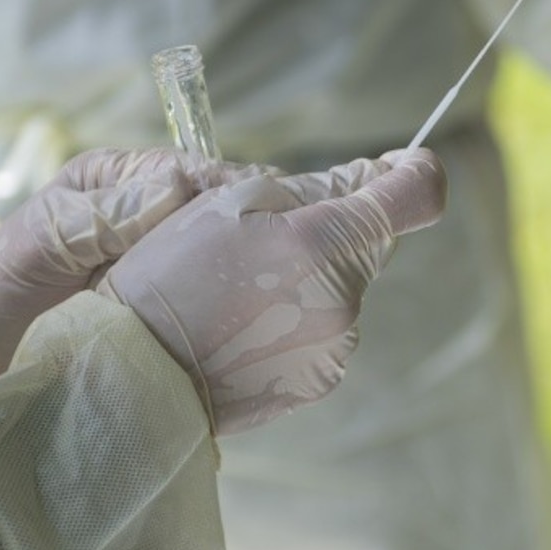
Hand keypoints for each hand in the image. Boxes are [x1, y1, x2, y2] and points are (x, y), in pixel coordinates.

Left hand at [0, 148, 266, 374]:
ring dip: (247, 270)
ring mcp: (162, 268)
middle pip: (216, 214)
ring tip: (286, 285)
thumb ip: (103, 214)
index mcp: (121, 182)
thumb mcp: (44, 238)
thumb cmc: (2, 284)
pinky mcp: (169, 314)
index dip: (229, 183)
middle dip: (252, 225)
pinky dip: (231, 312)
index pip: (190, 171)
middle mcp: (148, 220)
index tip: (265, 201)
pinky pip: (208, 305)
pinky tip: (256, 323)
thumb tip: (176, 186)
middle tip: (291, 246)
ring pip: (220, 259)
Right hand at [98, 149, 447, 435]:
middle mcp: (346, 303)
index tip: (390, 167)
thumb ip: (310, 189)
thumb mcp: (225, 206)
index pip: (418, 196)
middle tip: (258, 240)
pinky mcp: (317, 383)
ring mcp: (336, 350)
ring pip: (342, 289)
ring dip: (308, 278)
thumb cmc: (166, 279)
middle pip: (369, 244)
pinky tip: (240, 328)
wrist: (132, 376)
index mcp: (324, 246)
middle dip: (329, 230)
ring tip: (237, 293)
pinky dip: (292, 321)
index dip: (411, 171)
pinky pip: (321, 333)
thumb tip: (371, 179)